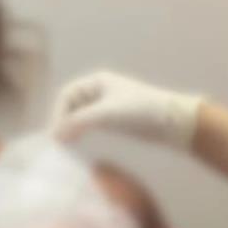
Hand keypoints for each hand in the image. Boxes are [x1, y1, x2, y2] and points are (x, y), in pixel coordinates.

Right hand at [50, 71, 201, 149]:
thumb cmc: (140, 110)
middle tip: (57, 143)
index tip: (55, 135)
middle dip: (62, 121)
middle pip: (71, 105)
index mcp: (97, 81)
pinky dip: (81, 132)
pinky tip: (78, 144)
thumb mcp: (107, 113)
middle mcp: (99, 90)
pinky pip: (90, 124)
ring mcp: (107, 105)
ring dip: (71, 128)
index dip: (58, 113)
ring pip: (80, 115)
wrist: (173, 122)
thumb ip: (79, 122)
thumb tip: (54, 135)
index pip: (67, 94)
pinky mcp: (114, 120)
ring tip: (64, 146)